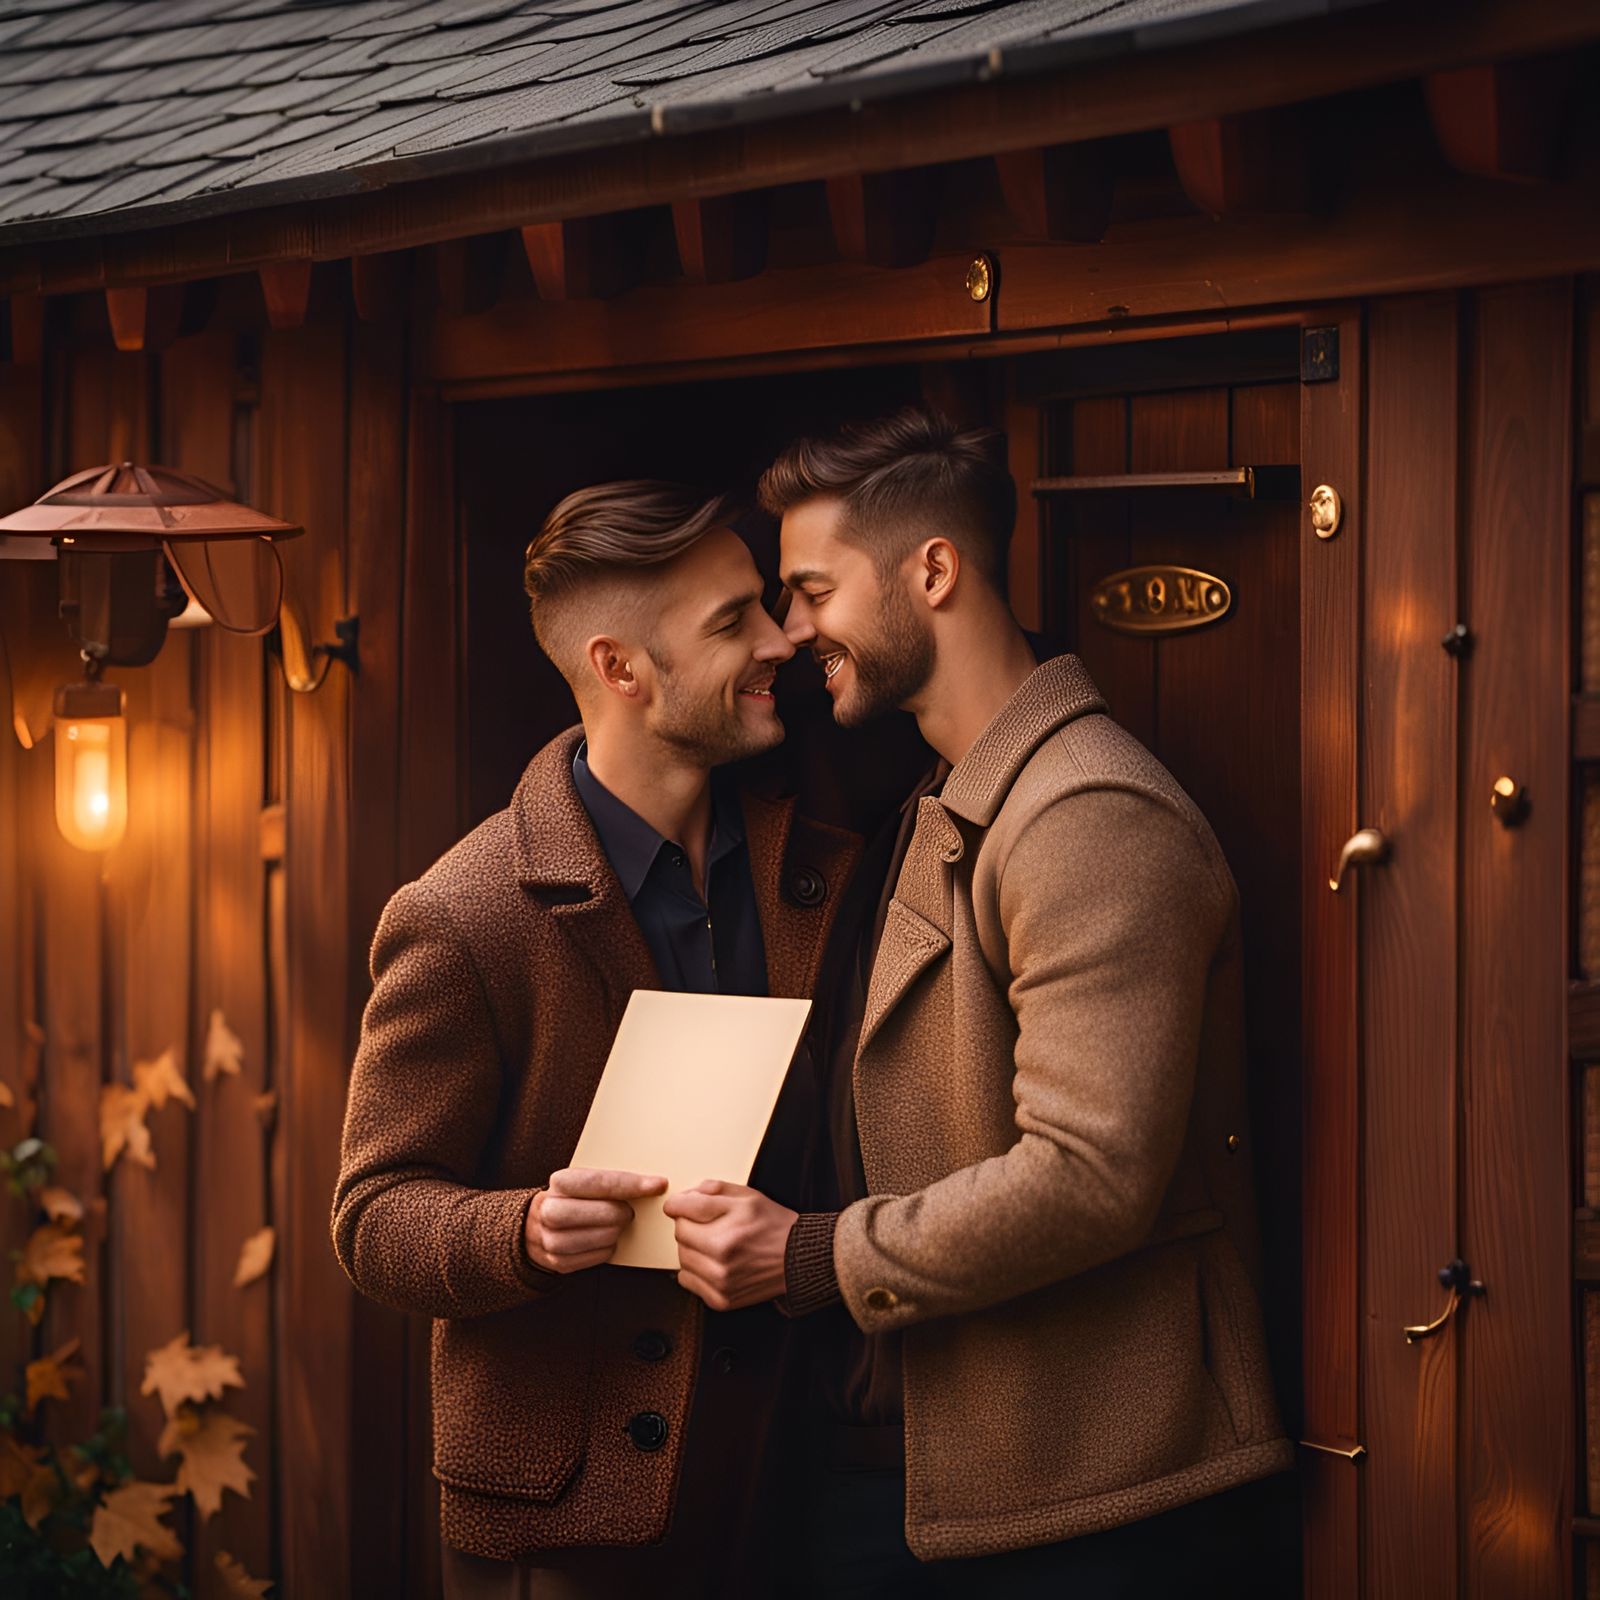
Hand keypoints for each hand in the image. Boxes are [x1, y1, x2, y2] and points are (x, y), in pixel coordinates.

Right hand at [524, 1166, 666, 1273]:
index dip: (633, 1184)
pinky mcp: (558, 1262)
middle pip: (606, 1212)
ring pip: (605, 1237)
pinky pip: (600, 1257)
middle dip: (624, 1212)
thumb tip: (652, 1183)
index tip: (658, 1184)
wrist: (533, 1226)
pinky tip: (603, 1240)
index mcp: (560, 1182)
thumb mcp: (580, 1182)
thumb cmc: (569, 1199)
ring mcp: (551, 1239)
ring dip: (617, 1232)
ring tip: (613, 1225)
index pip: (602, 1182)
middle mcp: (550, 1210)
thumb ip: (608, 1181)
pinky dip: (609, 1248)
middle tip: (627, 1211)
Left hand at [663, 1179, 796, 1310]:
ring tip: (715, 1244)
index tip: (682, 1205)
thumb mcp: (747, 1196)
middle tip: (711, 1225)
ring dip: (692, 1248)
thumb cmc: (773, 1225)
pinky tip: (715, 1263)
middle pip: (679, 1235)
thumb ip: (712, 1190)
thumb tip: (681, 1198)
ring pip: (681, 1258)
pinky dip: (696, 1270)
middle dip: (691, 1226)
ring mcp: (720, 1281)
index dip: (680, 1204)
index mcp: (728, 1228)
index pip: (680, 1210)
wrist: (798, 1259)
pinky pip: (687, 1280)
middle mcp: (722, 1257)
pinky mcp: (720, 1300)